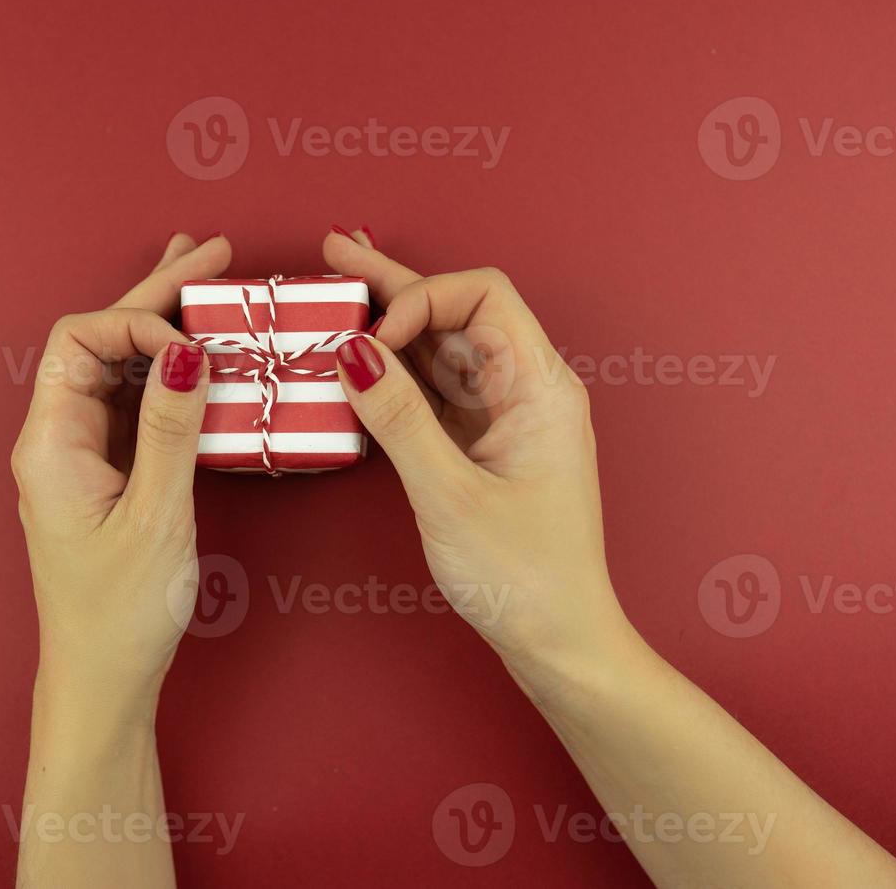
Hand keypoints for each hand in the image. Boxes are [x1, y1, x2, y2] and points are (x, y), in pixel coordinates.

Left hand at [11, 233, 230, 716]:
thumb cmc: (119, 613)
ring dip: (161, 323)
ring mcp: (80, 456)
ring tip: (205, 279)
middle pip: (99, 341)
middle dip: (154, 295)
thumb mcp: (157, 516)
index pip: (83, 339)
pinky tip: (198, 353)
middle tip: (213, 255)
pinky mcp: (104, 474)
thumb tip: (189, 352)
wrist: (102, 681)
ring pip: (118, 367)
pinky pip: (132, 403)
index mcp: (50, 442)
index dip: (139, 321)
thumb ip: (172, 429)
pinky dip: (167, 371)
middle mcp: (57, 438)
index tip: (197, 342)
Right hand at [324, 228, 633, 693]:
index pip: (482, 296)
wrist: (559, 643)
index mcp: (541, 388)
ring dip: (390, 324)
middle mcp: (527, 390)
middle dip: (395, 285)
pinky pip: (437, 391)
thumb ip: (398, 418)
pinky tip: (359, 361)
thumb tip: (351, 351)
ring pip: (443, 349)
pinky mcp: (485, 445)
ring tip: (337, 290)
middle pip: (458, 313)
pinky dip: (396, 373)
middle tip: (336, 253)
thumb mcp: (449, 494)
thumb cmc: (523, 577)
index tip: (373, 341)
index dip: (422, 299)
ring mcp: (506, 417)